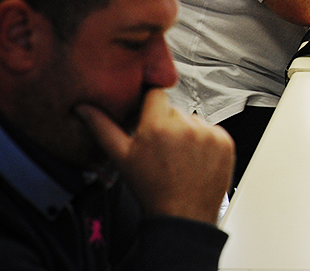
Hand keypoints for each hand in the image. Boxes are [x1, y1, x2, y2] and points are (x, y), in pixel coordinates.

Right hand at [76, 90, 233, 223]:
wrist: (182, 215)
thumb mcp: (122, 158)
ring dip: (187, 132)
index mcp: (158, 126)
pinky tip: (195, 159)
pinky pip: (213, 131)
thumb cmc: (151, 189)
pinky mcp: (225, 141)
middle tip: (162, 147)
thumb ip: (103, 128)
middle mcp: (186, 126)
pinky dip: (206, 141)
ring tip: (179, 156)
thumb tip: (84, 108)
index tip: (149, 117)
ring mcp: (209, 133)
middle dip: (167, 123)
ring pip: (193, 120)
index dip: (151, 105)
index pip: (156, 93)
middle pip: (174, 110)